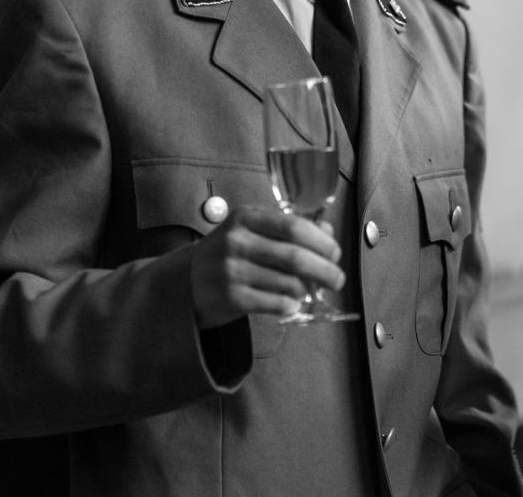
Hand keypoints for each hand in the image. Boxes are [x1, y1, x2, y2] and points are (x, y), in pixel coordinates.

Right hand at [189, 205, 344, 328]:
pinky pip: (275, 303)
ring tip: (307, 291)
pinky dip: (290, 305)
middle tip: (337, 279)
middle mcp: (237, 241)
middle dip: (325, 270)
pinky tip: (291, 303)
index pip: (294, 226)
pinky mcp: (230, 297)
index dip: (322, 241)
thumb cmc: (227, 254)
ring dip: (306, 289)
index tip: (335, 253)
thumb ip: (288, 228)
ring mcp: (232, 270)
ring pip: (288, 282)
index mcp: (246, 218)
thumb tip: (327, 232)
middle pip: (296, 256)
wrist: (185, 283)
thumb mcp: (251, 231)